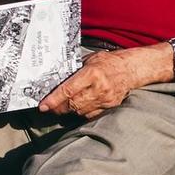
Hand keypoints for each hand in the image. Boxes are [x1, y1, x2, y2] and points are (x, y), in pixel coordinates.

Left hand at [39, 46, 167, 118]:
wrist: (131, 69)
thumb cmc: (108, 62)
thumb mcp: (89, 60)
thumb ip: (74, 71)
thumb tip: (56, 81)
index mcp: (92, 74)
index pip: (68, 90)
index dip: (53, 100)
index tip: (43, 105)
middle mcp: (99, 88)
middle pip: (73, 104)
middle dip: (58, 107)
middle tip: (50, 107)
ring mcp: (106, 99)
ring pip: (80, 111)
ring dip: (69, 110)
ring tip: (61, 106)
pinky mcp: (110, 106)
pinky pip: (91, 114)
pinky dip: (81, 112)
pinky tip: (77, 107)